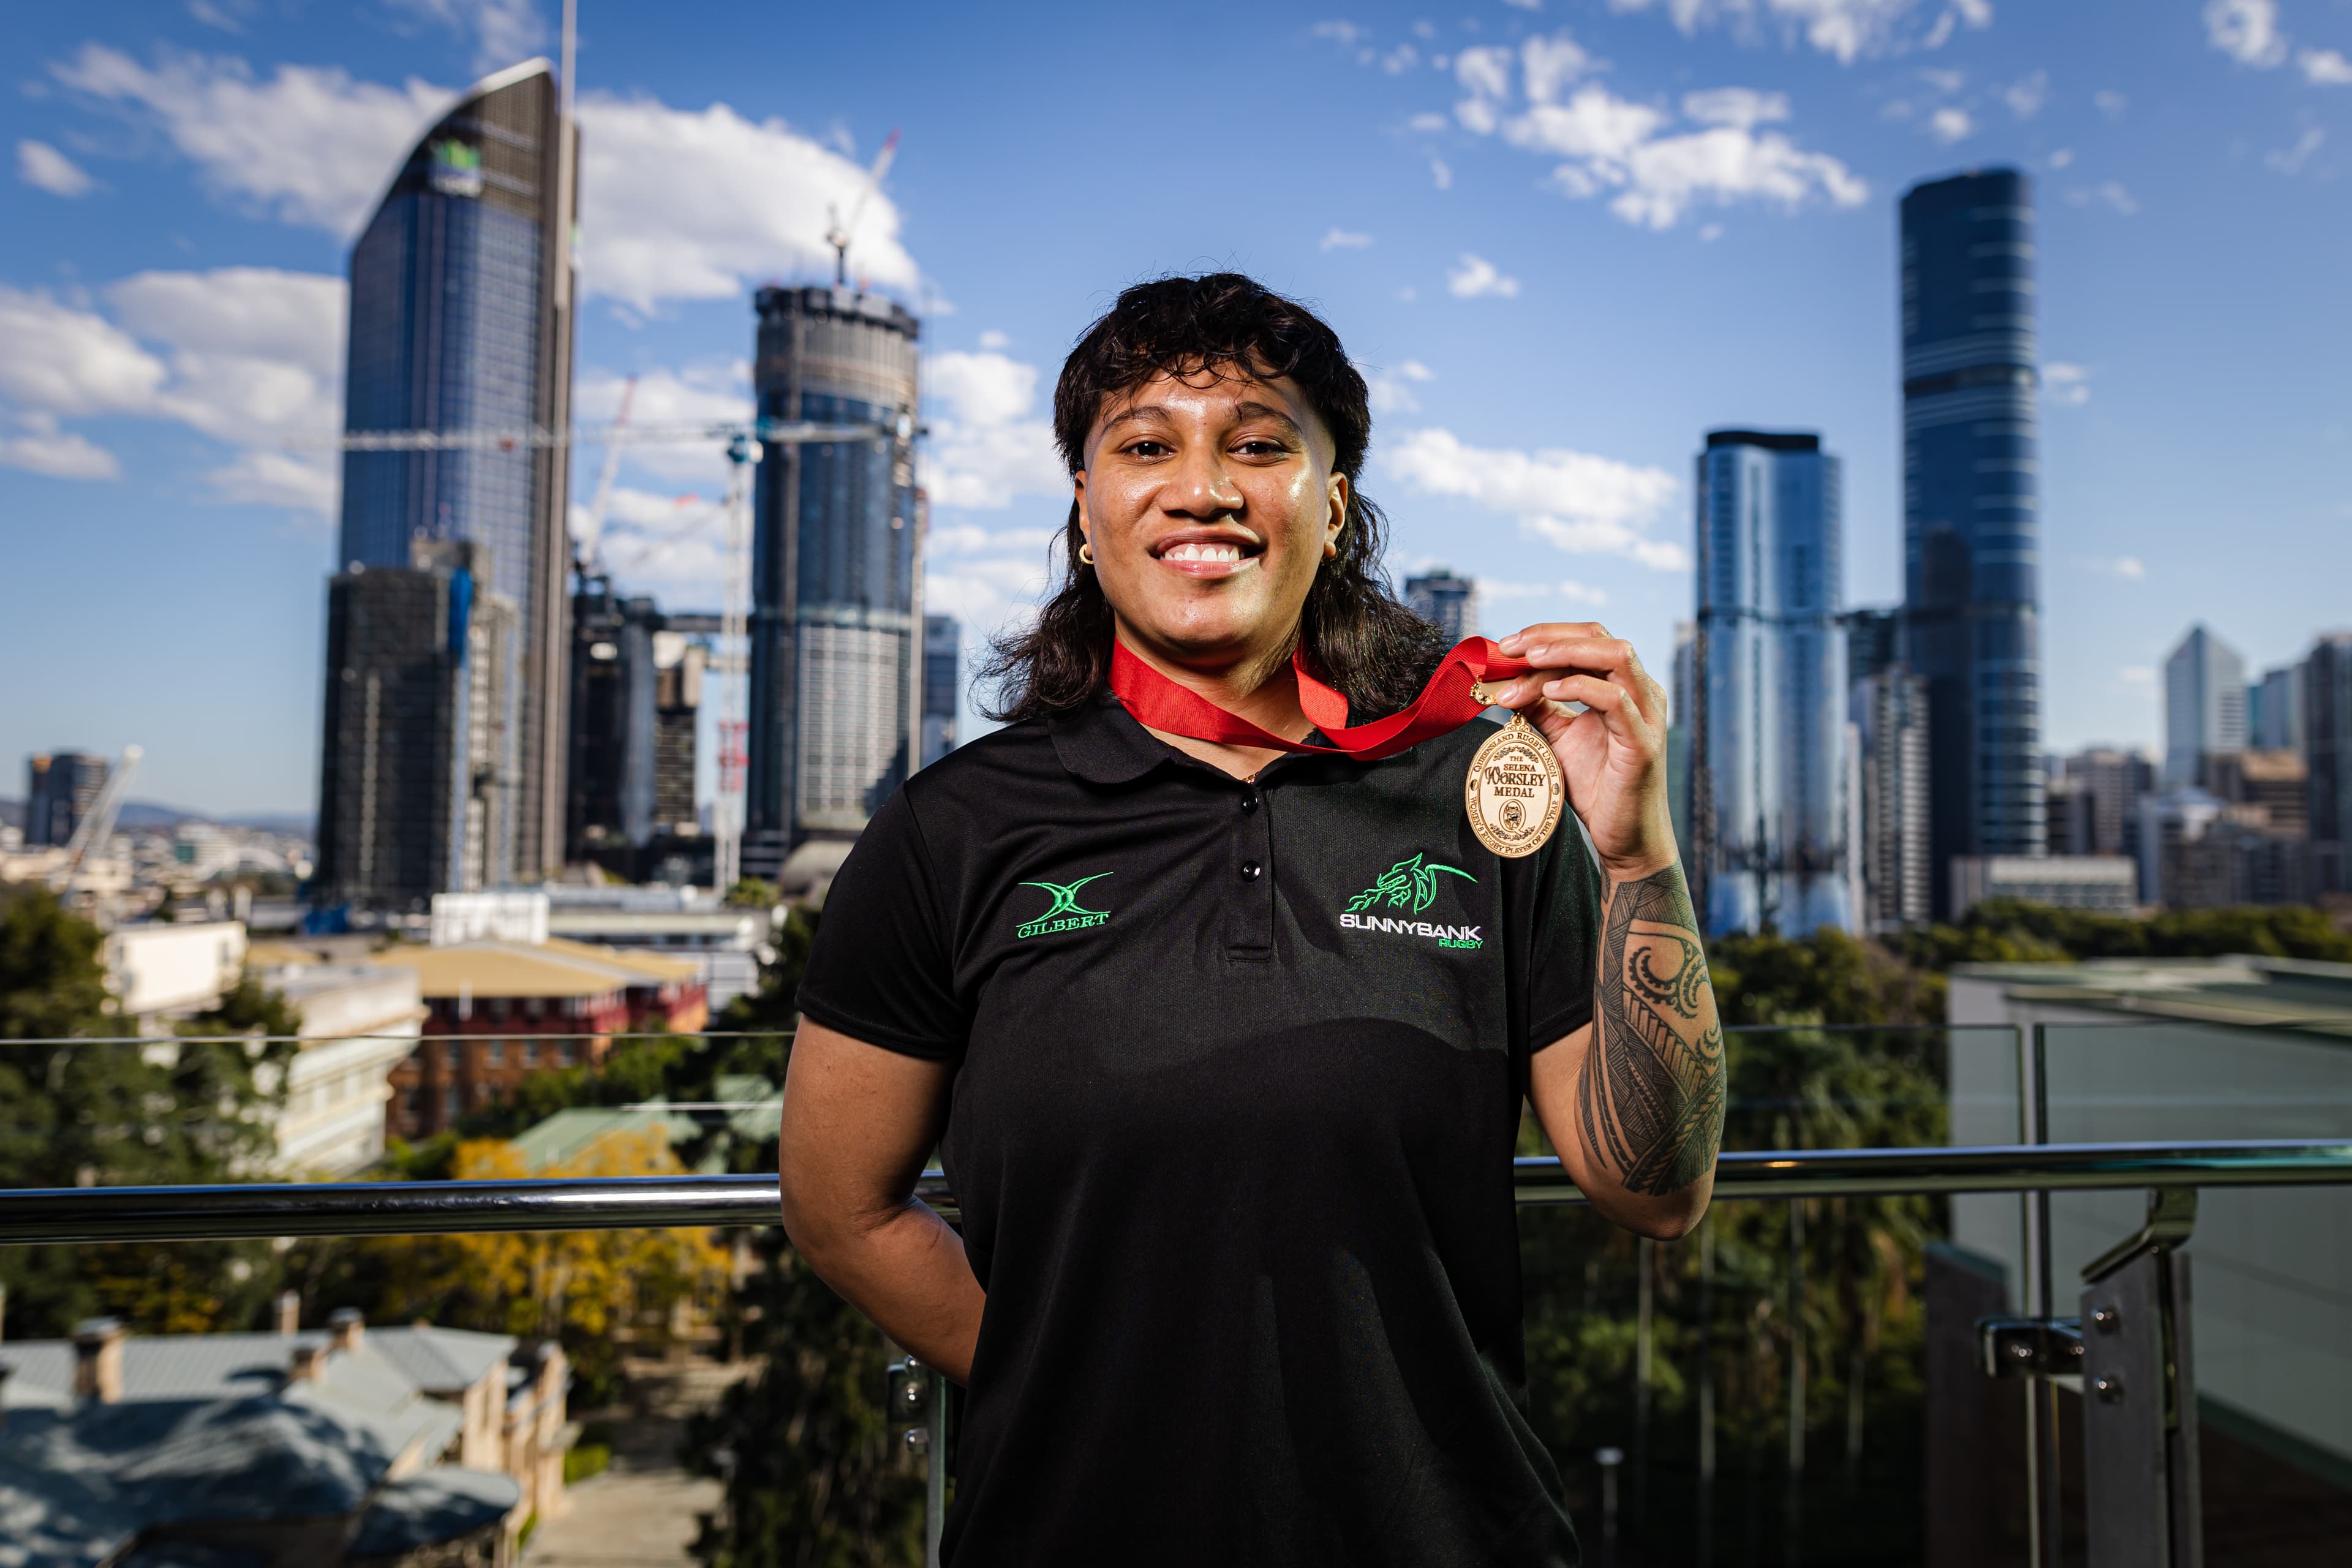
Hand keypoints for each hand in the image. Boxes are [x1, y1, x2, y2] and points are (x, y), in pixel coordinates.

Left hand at [1489, 623, 1675, 879]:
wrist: (1625, 838)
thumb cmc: (1597, 789)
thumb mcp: (1560, 739)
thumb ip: (1541, 708)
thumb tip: (1508, 682)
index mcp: (1625, 687)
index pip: (1588, 639)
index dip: (1546, 635)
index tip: (1504, 647)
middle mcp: (1642, 692)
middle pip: (1600, 637)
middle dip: (1550, 636)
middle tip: (1508, 648)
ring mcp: (1647, 715)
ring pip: (1615, 656)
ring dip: (1565, 652)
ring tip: (1528, 662)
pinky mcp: (1643, 742)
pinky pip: (1616, 699)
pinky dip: (1580, 686)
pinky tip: (1549, 692)